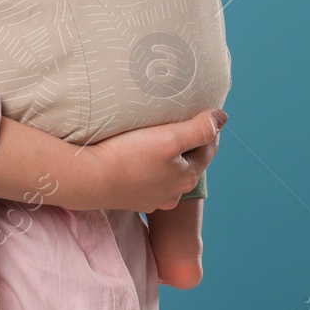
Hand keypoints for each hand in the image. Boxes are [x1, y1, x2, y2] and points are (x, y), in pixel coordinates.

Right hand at [79, 108, 224, 212]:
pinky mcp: (130, 199)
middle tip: (180, 120)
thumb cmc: (128, 156)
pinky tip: (135, 156)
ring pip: (165, 171)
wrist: (87, 179)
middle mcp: (172, 193)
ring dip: (165, 156)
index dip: (209, 128)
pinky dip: (146, 166)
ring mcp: (150, 199)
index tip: (205, 111)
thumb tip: (222, 117)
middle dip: (186, 142)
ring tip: (156, 136)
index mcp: (186, 177)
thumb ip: (199, 128)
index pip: (207, 148)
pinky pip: (145, 178)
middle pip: (186, 161)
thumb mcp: (170, 138)